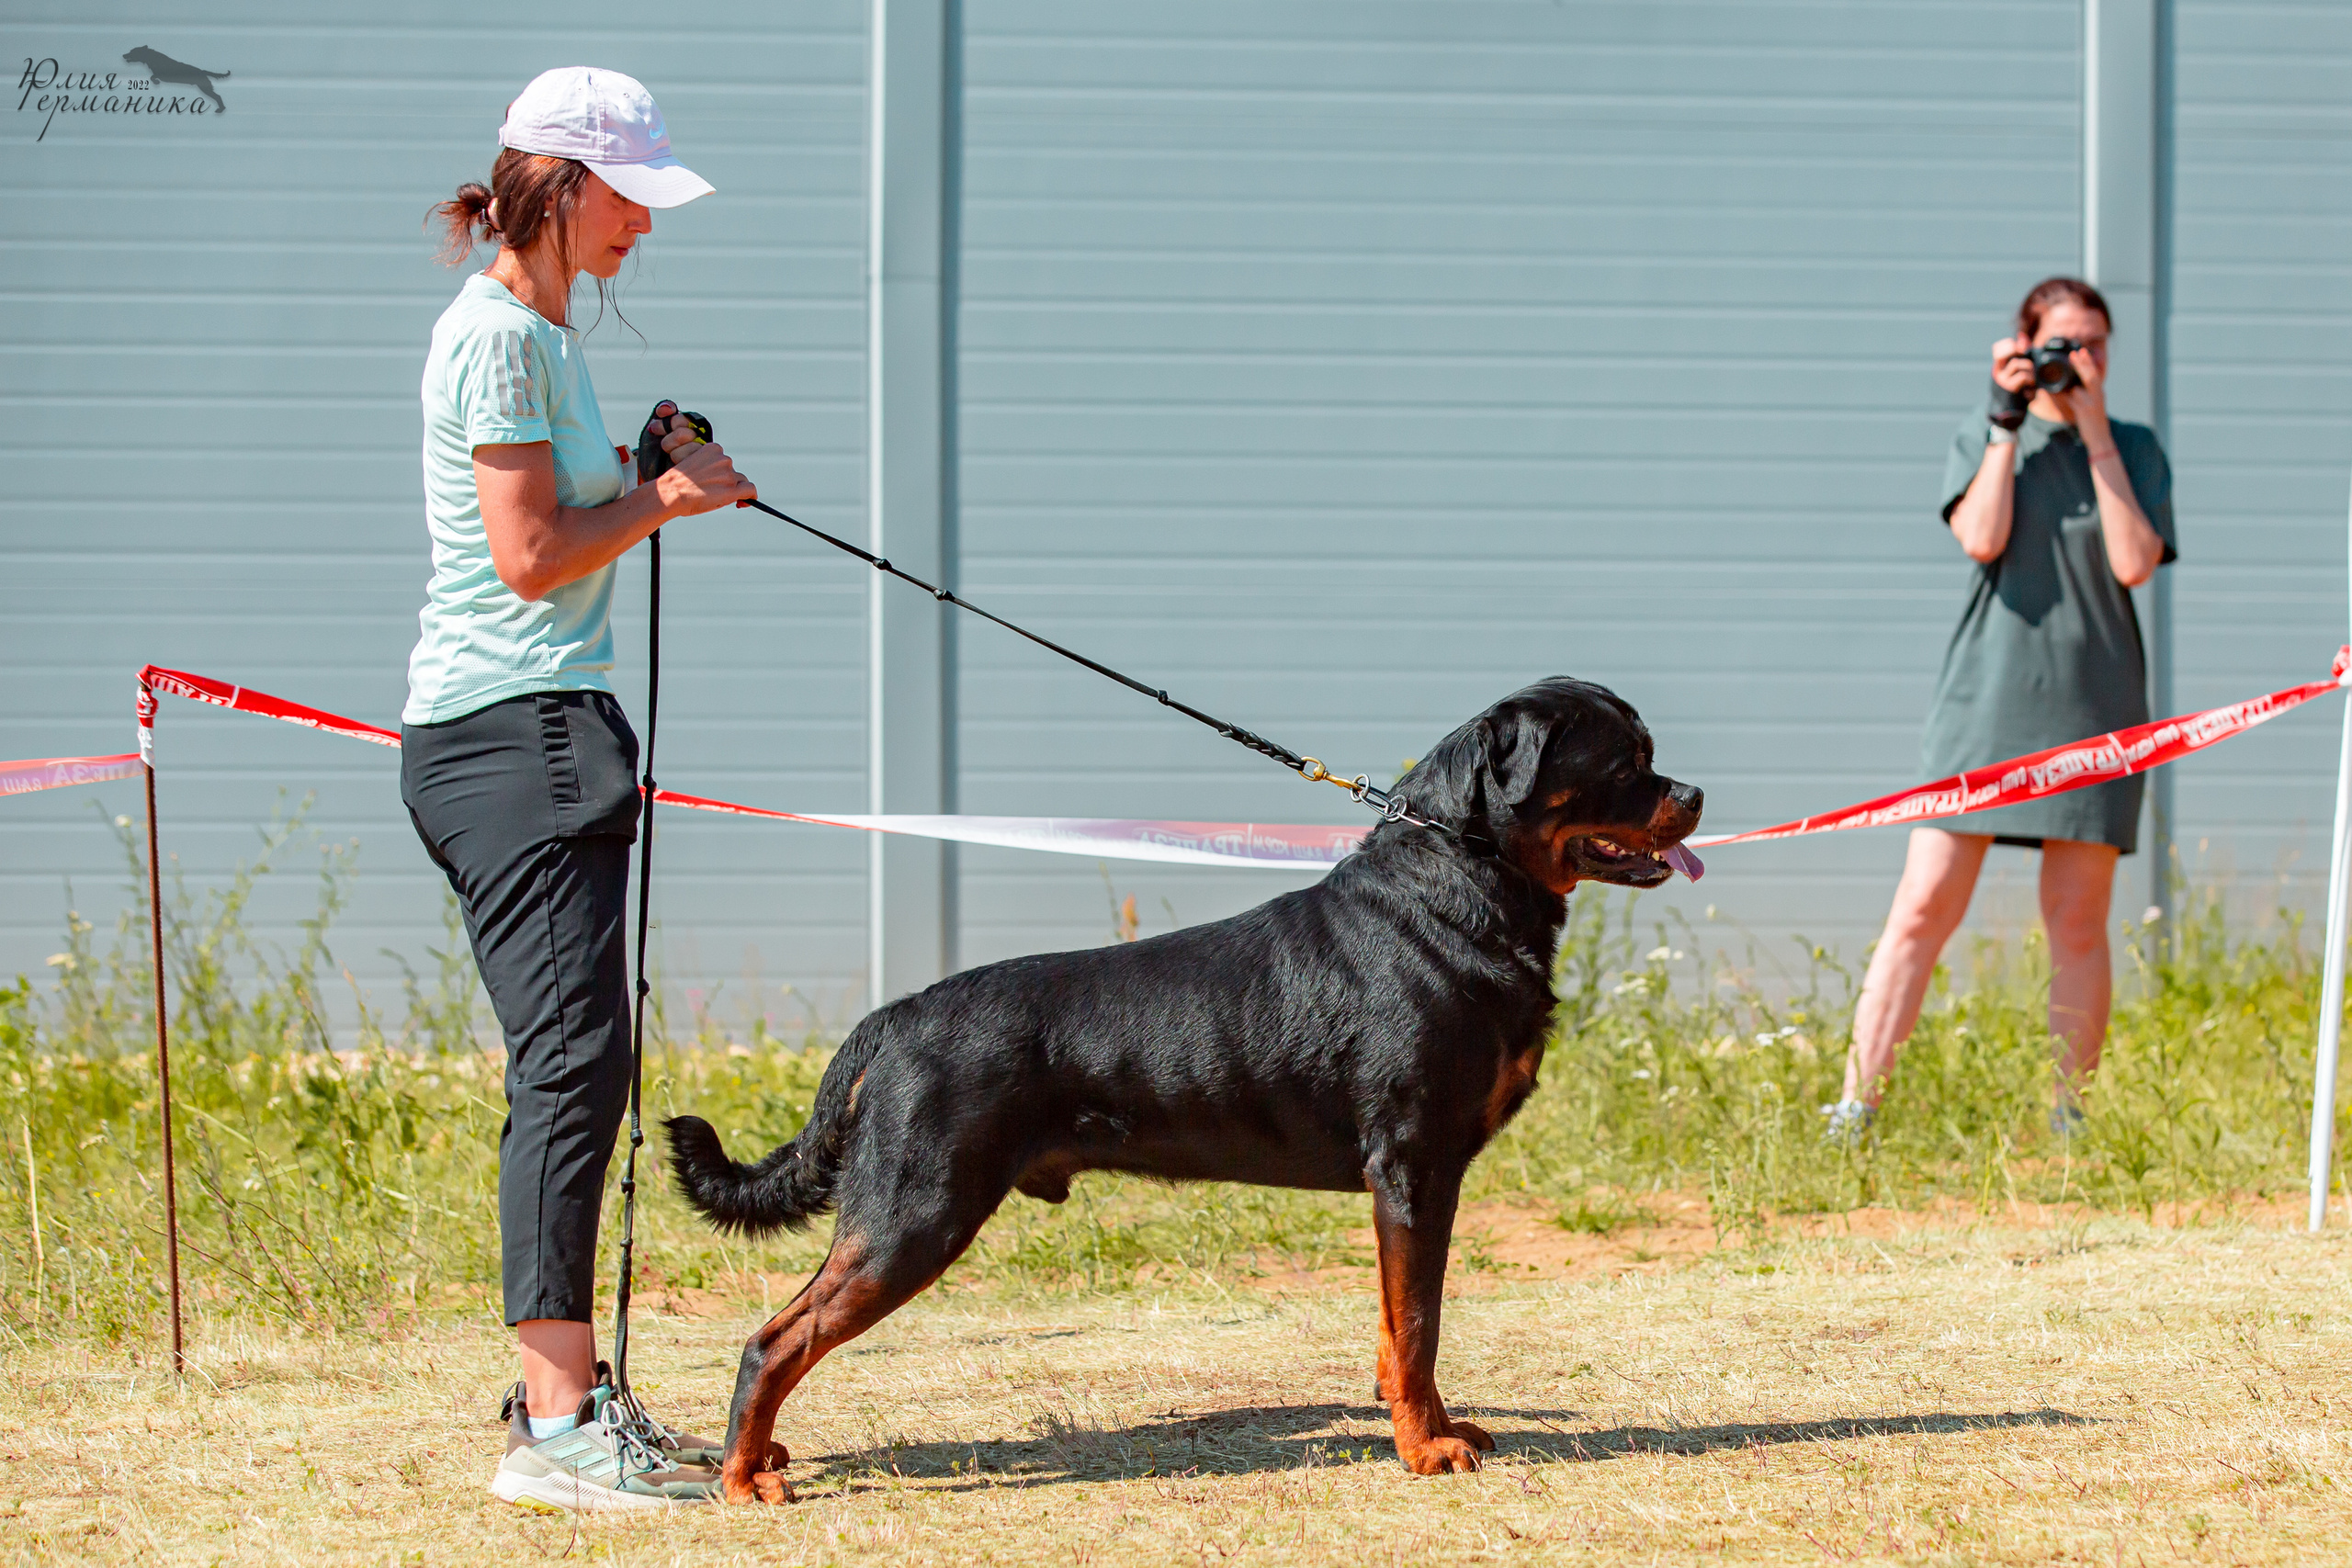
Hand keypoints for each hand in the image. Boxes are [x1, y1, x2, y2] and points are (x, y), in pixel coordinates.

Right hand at [644, 401, 756, 516]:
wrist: (671, 492)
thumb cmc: (676, 482)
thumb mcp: (692, 464)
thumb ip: (707, 466)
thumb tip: (722, 479)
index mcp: (713, 449)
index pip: (724, 461)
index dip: (722, 473)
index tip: (716, 481)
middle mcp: (724, 459)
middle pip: (733, 472)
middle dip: (726, 482)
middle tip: (711, 493)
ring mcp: (728, 474)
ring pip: (739, 482)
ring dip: (731, 490)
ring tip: (714, 498)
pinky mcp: (731, 490)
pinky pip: (750, 490)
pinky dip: (750, 496)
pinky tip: (744, 502)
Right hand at [1991, 335, 2034, 394]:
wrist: (2013, 408)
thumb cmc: (2018, 385)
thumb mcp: (2019, 367)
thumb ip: (2020, 352)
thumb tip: (2021, 334)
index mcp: (1998, 366)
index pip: (2000, 349)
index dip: (2011, 345)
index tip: (2022, 347)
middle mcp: (1997, 372)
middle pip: (2008, 353)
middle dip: (2021, 352)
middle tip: (2027, 358)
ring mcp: (2002, 379)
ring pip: (2017, 363)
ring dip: (2029, 367)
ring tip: (2031, 376)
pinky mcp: (2010, 387)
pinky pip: (2022, 375)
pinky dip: (2030, 378)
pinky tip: (2030, 384)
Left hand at [2051, 344, 2108, 433]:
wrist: (2100, 438)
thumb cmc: (2092, 423)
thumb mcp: (2088, 406)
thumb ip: (2079, 397)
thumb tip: (2068, 389)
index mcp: (2098, 393)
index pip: (2094, 374)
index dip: (2088, 362)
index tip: (2081, 351)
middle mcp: (2097, 395)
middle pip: (2092, 375)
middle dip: (2084, 363)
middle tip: (2076, 352)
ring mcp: (2093, 402)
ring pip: (2087, 383)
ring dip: (2079, 372)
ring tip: (2072, 361)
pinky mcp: (2085, 410)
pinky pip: (2075, 399)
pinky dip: (2067, 393)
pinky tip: (2059, 388)